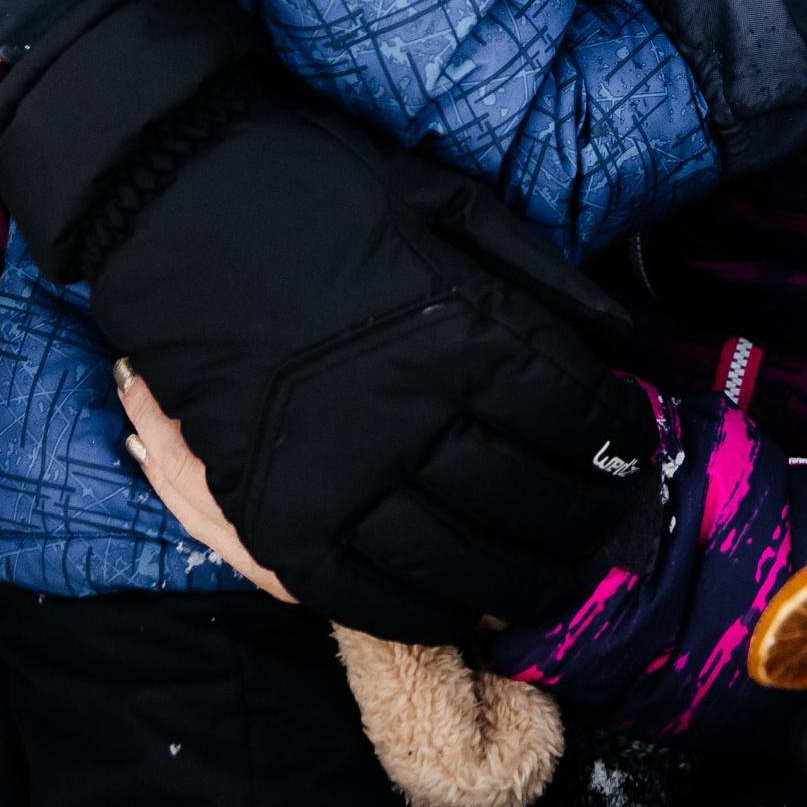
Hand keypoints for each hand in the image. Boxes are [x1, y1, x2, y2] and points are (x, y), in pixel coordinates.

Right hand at [0, 0, 659, 641]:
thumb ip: (537, 277)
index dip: (616, 442)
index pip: (574, 417)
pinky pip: (368, 597)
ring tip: (548, 583)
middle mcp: (413, 417)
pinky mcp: (278, 519)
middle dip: (583, 522)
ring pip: (460, 563)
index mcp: (463, 334)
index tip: (629, 448)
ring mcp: (342, 478)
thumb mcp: (448, 204)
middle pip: (530, 502)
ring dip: (521, 584)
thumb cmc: (321, 192)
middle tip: (601, 527)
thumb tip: (619, 340)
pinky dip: (427, 615)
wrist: (177, 202)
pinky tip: (463, 610)